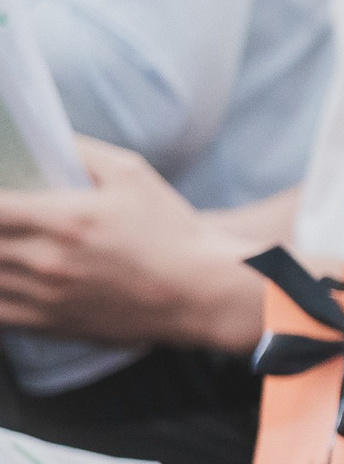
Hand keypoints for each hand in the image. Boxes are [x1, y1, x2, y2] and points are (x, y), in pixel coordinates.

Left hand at [0, 138, 265, 350]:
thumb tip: (40, 140)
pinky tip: (1, 275)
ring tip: (0, 246)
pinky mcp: (51, 324)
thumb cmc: (172, 231)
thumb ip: (81, 152)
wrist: (203, 293)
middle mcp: (48, 260)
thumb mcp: (133, 175)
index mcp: (66, 218)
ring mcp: (46, 297)